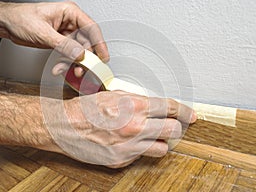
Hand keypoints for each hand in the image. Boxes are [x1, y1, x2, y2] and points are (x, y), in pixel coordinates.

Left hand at [0, 0, 108, 75]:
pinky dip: (65, 63)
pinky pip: (69, 55)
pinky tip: (58, 68)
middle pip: (87, 42)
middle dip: (84, 58)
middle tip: (82, 69)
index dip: (100, 44)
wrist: (6, 24)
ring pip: (78, 51)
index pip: (91, 28)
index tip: (103, 57)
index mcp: (69, 12)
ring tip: (64, 69)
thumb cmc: (20, 18)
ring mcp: (66, 33)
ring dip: (73, 63)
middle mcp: (70, 22)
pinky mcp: (61, 42)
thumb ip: (63, 45)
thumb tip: (79, 54)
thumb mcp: (42, 32)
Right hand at [43, 90, 196, 167]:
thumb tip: (154, 106)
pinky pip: (142, 156)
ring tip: (149, 135)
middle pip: (173, 130)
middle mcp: (134, 127)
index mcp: (134, 106)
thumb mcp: (114, 95)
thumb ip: (137, 101)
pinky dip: (141, 149)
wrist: (65, 126)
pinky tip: (129, 142)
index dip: (184, 111)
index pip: (170, 108)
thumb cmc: (85, 109)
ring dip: (160, 141)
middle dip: (176, 127)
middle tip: (172, 126)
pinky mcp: (121, 160)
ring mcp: (129, 146)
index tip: (190, 116)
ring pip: (162, 148)